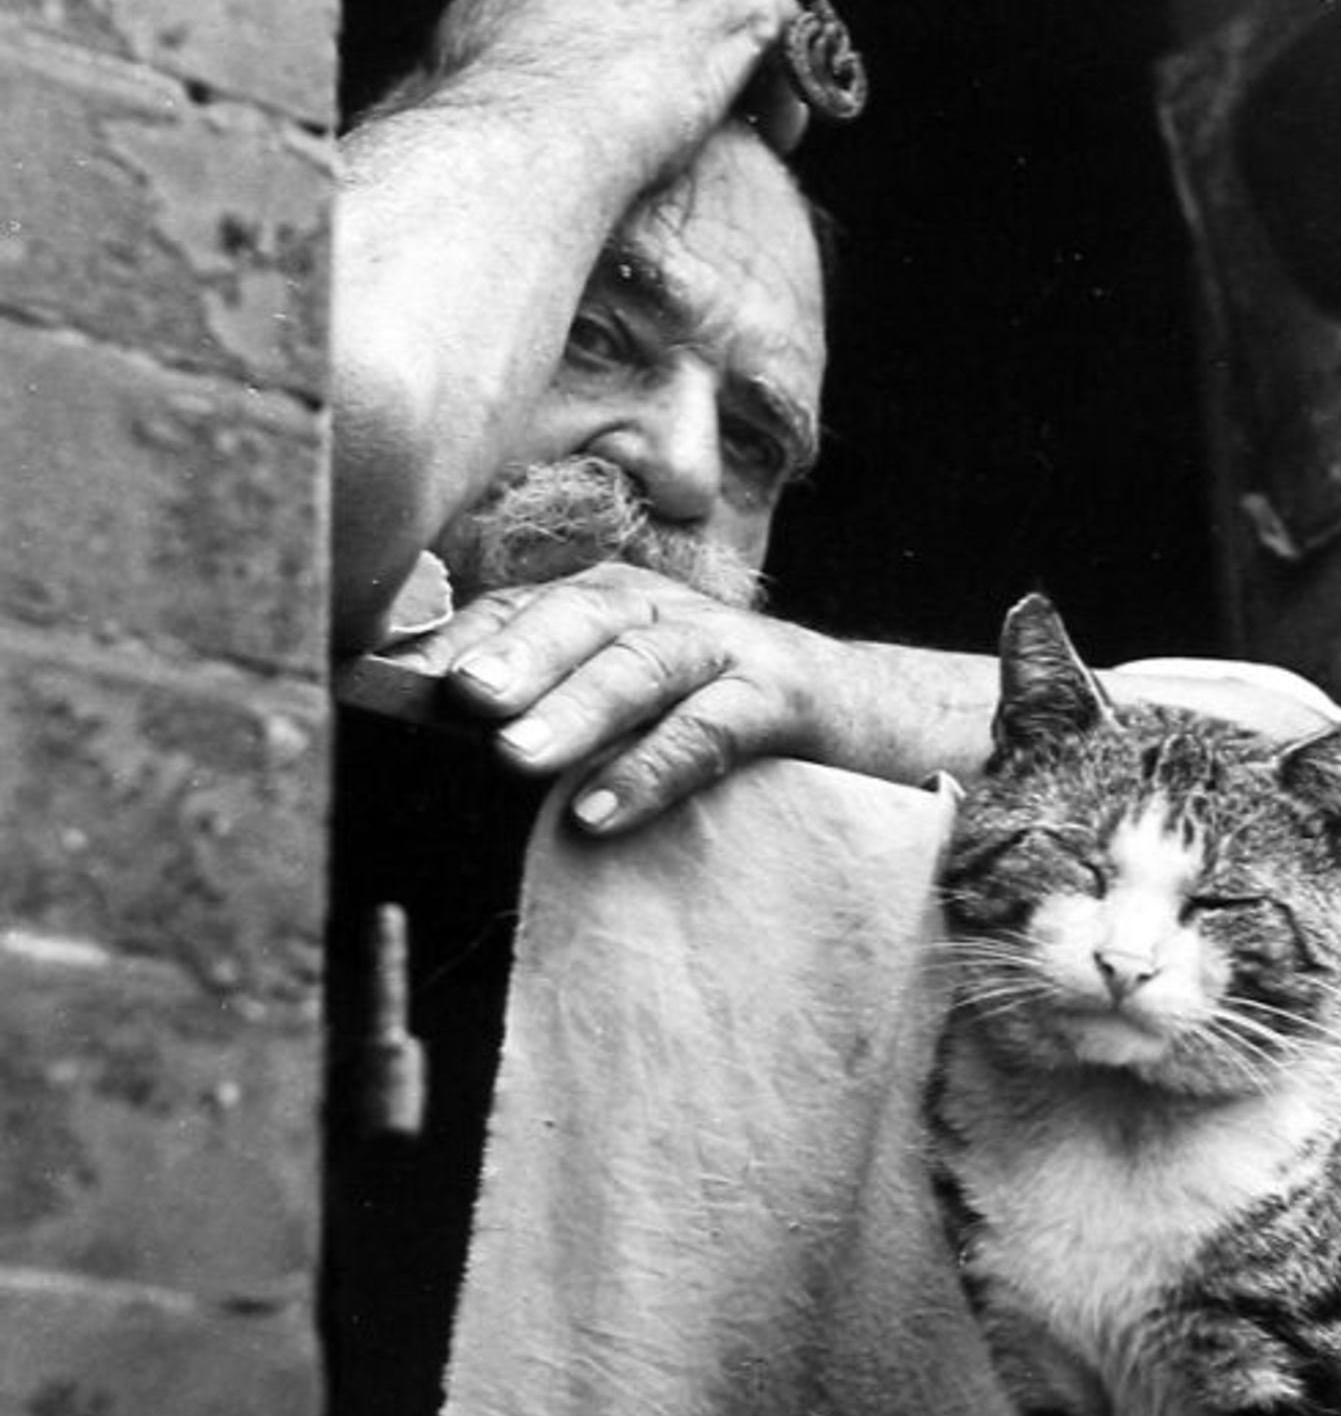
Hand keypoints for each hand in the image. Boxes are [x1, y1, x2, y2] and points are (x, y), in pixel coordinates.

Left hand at [395, 564, 835, 832]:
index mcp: (610, 602)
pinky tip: (601, 812)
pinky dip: (654, 768)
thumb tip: (436, 741)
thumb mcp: (630, 700)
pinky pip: (710, 730)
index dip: (460, 638)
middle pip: (578, 616)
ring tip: (515, 758)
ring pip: (641, 664)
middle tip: (457, 697)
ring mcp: (726, 648)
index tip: (390, 677)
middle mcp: (662, 609)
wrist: (874, 718)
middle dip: (516, 653)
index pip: (521, 606)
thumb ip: (550, 706)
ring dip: (577, 708)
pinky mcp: (783, 697)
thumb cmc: (722, 715)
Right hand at [425, 0, 807, 177]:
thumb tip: (444, 99)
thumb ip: (481, 55)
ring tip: (739, 134)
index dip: (624, 24)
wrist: (533, 139)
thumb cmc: (480, 127)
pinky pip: (784, 35)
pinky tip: (772, 136)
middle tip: (685, 110)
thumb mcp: (454, 70)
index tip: (628, 77)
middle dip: (679, 38)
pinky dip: (784, 88)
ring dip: (737, 65)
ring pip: (728, 0)